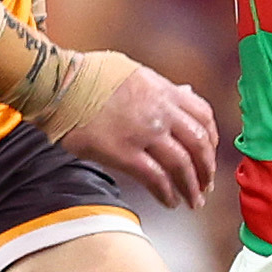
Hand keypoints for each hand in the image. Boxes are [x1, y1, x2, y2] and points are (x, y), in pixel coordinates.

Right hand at [58, 60, 217, 207]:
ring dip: (191, 187)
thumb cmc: (88, 76)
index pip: (203, 115)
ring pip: (181, 165)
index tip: (210, 153)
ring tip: (192, 200)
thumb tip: (181, 93)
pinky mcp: (124, 152)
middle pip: (198, 144)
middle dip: (206, 168)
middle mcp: (160, 111)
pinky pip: (155, 177)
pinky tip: (169, 201)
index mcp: (163, 90)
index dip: (212, 139)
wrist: (60, 84)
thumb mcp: (133, 71)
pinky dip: (167, 192)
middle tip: (206, 184)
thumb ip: (160, 86)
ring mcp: (144, 133)